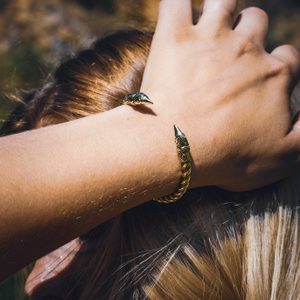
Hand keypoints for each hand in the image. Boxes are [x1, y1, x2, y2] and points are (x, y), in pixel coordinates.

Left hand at [141, 0, 299, 190]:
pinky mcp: (175, 35)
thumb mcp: (283, 157)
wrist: (177, 148)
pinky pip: (177, 2)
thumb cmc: (227, 157)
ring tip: (211, 28)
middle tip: (232, 55)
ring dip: (221, 10)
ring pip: (223, 3)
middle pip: (256, 24)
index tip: (263, 81)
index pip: (286, 59)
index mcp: (274, 75)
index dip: (277, 67)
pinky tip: (180, 15)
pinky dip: (179, 4)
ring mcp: (210, 37)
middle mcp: (247, 49)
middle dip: (249, 34)